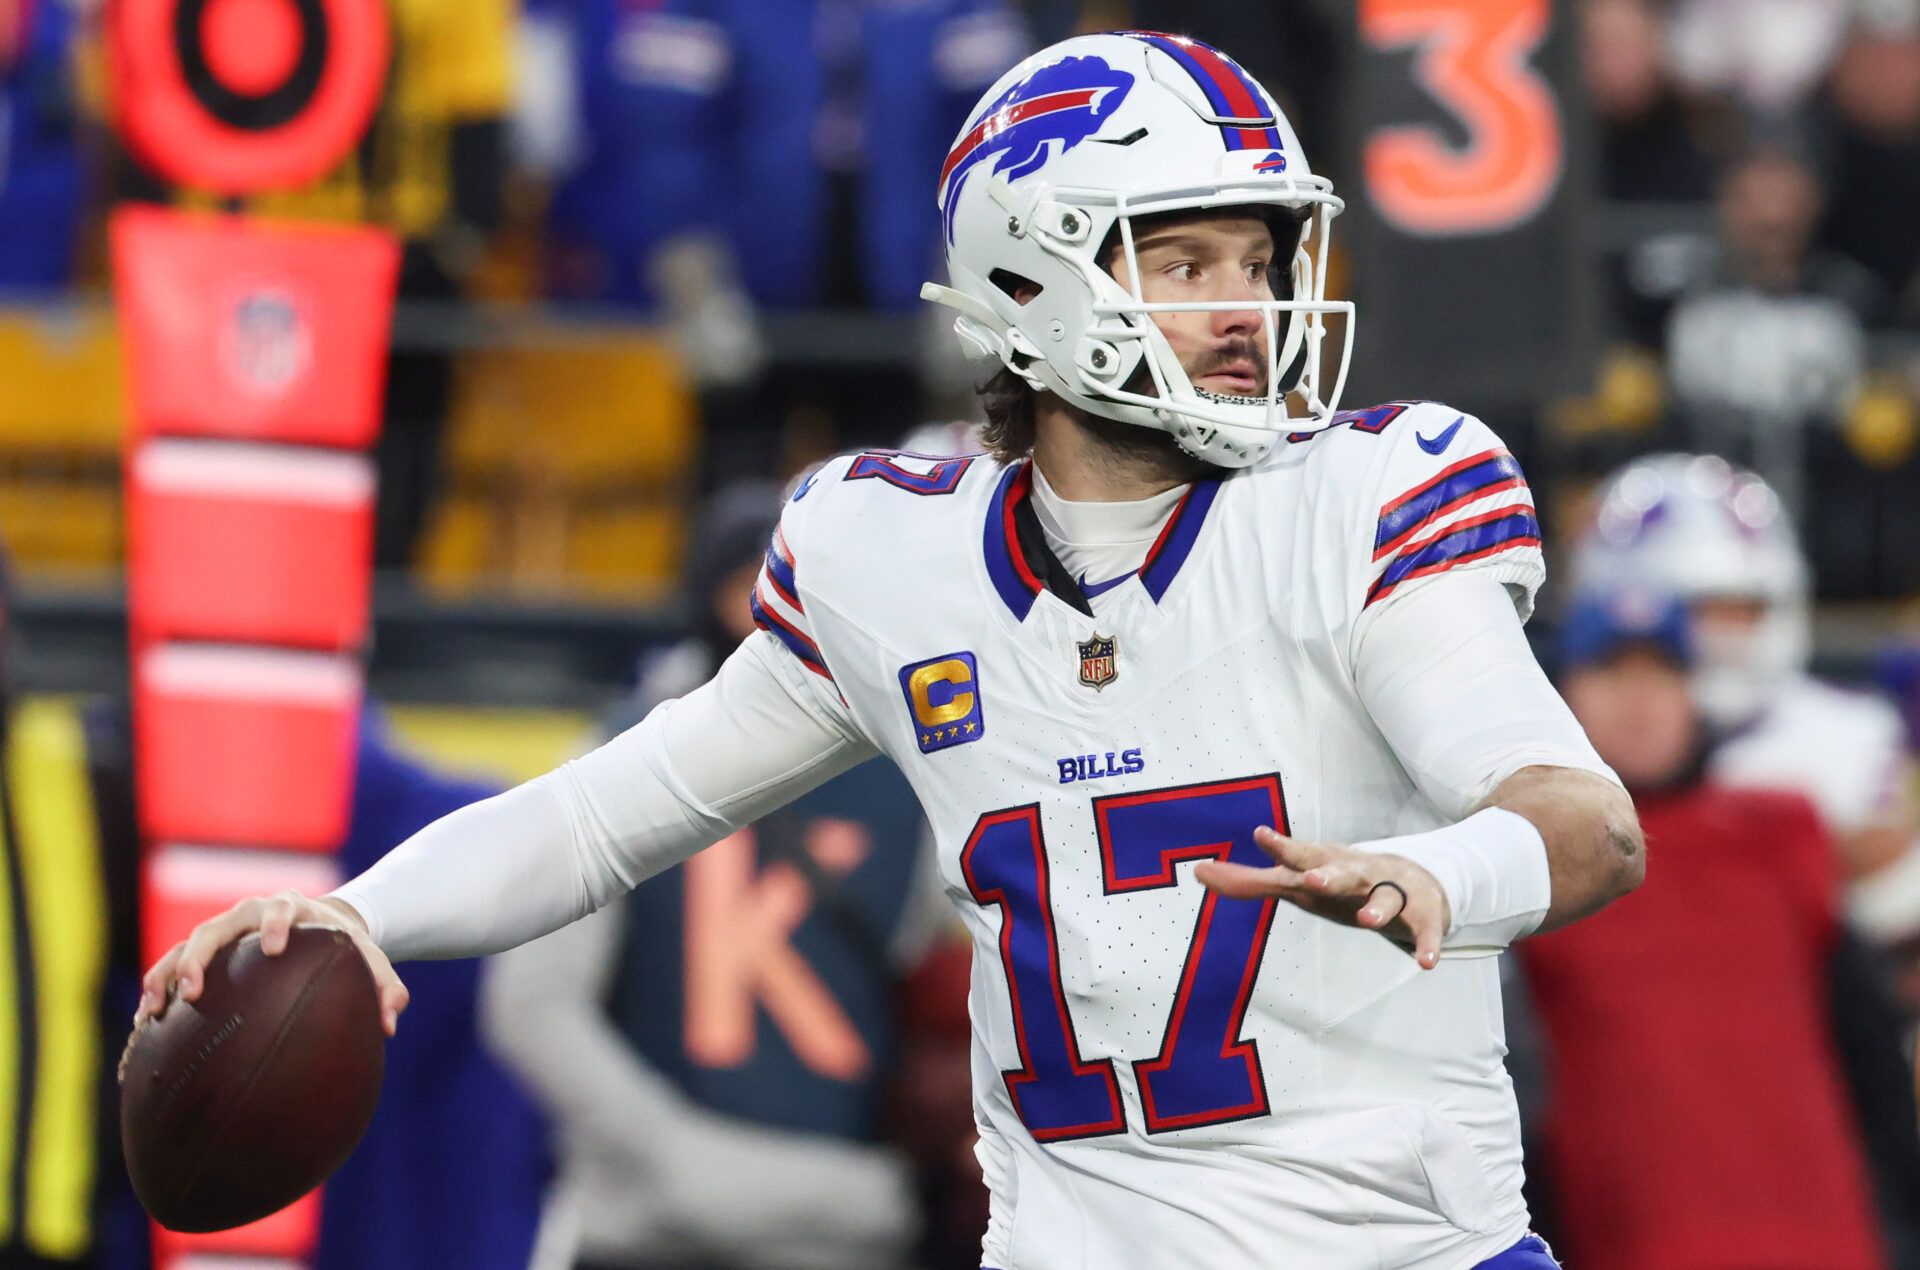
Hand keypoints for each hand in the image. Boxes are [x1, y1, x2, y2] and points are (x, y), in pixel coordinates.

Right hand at [134, 891, 409, 1035]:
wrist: (313, 928)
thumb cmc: (339, 946)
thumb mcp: (365, 956)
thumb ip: (383, 984)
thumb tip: (392, 1024)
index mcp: (290, 908)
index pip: (282, 909)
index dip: (278, 924)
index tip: (276, 947)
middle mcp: (247, 916)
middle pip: (214, 929)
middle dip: (199, 957)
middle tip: (193, 990)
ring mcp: (220, 934)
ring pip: (182, 948)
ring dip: (165, 976)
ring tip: (153, 1010)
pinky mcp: (202, 954)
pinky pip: (169, 969)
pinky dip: (157, 991)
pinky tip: (145, 1026)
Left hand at [1195, 828, 1451, 968]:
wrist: (1415, 877)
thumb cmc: (1340, 880)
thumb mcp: (1297, 881)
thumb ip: (1250, 881)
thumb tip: (1199, 873)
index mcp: (1328, 865)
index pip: (1301, 855)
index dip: (1283, 847)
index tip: (1261, 835)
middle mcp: (1359, 874)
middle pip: (1343, 871)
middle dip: (1328, 874)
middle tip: (1311, 879)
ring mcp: (1392, 892)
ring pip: (1386, 898)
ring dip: (1377, 906)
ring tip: (1366, 919)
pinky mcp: (1422, 914)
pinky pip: (1425, 930)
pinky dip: (1426, 944)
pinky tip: (1424, 962)